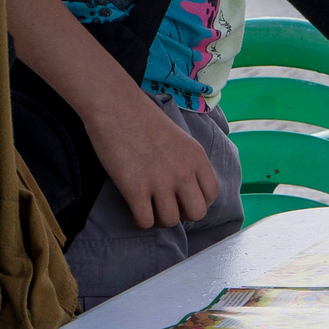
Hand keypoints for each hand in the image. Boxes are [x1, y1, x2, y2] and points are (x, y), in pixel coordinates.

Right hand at [81, 90, 218, 231]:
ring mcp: (160, 182)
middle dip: (182, 214)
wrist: (116, 106)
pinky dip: (140, 221)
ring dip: (159, 219)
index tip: (184, 198)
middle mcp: (183, 172)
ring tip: (149, 208)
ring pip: (170, 221)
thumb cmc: (143, 118)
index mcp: (197, 157)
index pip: (212, 194)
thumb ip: (188, 162)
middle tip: (167, 205)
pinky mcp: (135, 189)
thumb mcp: (180, 138)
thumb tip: (187, 187)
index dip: (198, 201)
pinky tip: (134, 208)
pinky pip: (145, 222)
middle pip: (197, 213)